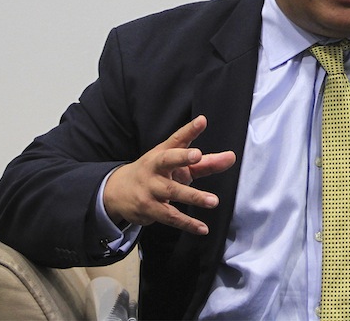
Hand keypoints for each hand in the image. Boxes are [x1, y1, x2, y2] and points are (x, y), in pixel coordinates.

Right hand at [103, 115, 235, 234]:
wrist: (118, 192)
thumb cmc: (156, 174)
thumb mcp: (177, 165)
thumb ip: (205, 162)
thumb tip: (231, 157)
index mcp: (163, 153)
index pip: (177, 139)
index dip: (189, 130)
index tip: (202, 121)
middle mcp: (155, 168)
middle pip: (167, 161)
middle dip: (182, 157)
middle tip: (198, 155)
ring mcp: (150, 188)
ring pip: (171, 191)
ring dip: (193, 196)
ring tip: (213, 201)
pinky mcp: (149, 209)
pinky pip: (170, 216)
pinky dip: (187, 224)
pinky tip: (202, 228)